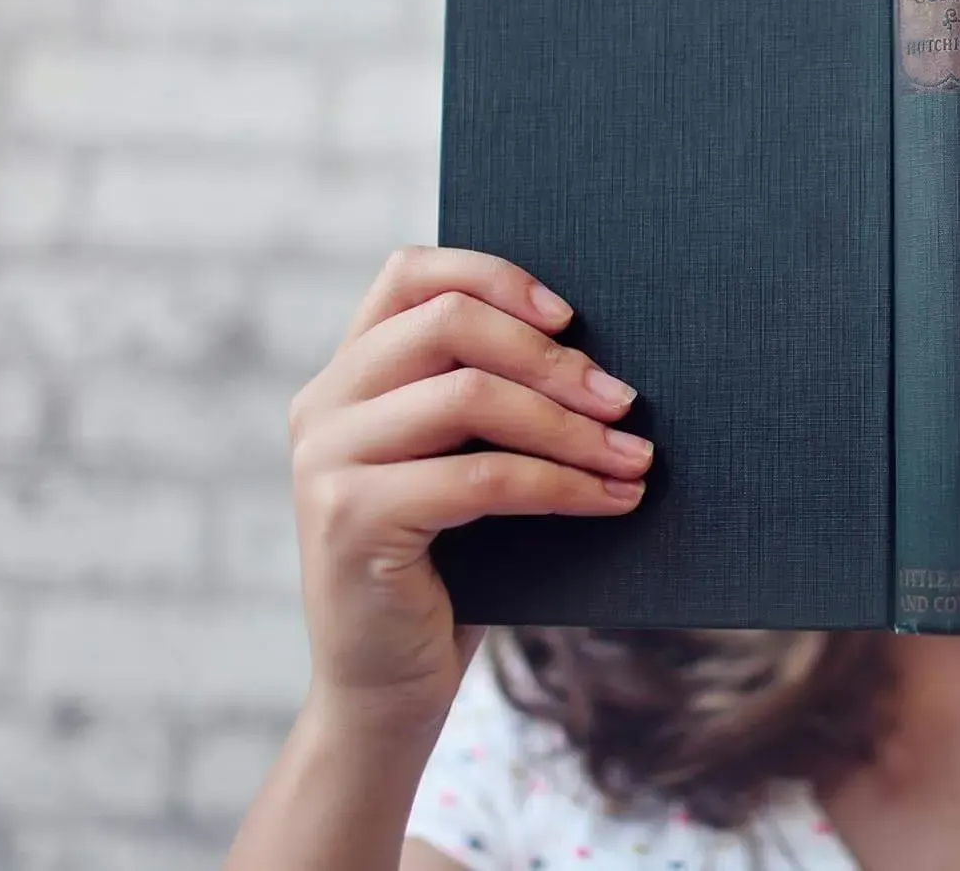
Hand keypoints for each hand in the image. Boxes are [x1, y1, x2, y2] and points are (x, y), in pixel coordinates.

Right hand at [285, 246, 652, 728]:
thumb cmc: (450, 569)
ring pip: (469, 395)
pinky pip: (482, 478)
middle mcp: (323, 403)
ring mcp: (328, 459)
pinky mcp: (351, 518)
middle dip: (552, 358)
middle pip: (449, 324)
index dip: (495, 277)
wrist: (387, 687)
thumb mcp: (464, 467)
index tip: (572, 317)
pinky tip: (614, 500)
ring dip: (571, 425)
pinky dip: (563, 486)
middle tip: (625, 400)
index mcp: (348, 374)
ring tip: (636, 457)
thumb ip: (494, 402)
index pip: (410, 273)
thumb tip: (605, 359)